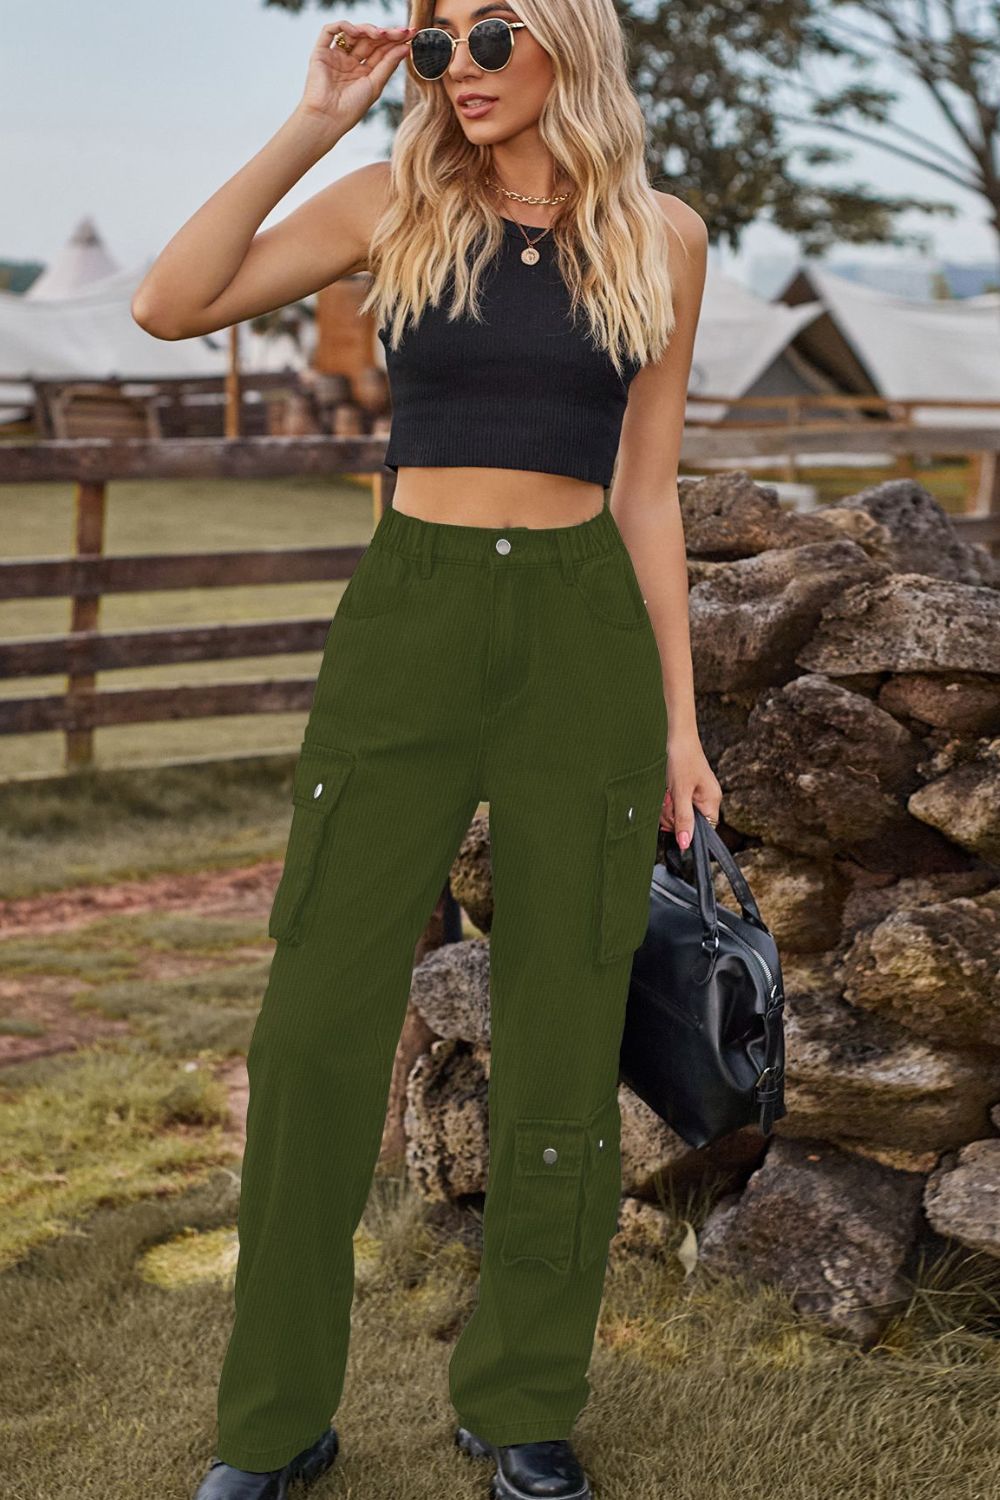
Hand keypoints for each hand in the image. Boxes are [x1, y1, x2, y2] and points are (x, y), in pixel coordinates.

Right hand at [298, 19, 413, 134]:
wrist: (327, 118)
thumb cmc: (351, 108)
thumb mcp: (375, 84)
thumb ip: (389, 64)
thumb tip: (406, 47)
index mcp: (363, 73)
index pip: (380, 51)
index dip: (395, 42)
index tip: (410, 35)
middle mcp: (349, 63)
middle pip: (369, 40)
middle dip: (386, 34)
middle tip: (402, 32)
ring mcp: (335, 56)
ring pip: (352, 33)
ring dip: (368, 29)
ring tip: (381, 34)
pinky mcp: (321, 53)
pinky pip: (330, 31)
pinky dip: (344, 26)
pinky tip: (357, 31)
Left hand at [660, 735, 722, 851]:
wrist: (675, 735)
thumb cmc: (682, 759)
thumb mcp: (680, 792)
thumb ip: (683, 819)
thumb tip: (686, 844)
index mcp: (712, 801)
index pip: (703, 830)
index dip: (685, 828)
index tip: (673, 818)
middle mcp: (706, 800)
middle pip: (687, 823)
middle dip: (672, 814)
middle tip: (668, 799)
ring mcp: (695, 795)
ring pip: (678, 814)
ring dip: (667, 806)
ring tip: (666, 791)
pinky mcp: (685, 789)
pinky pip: (674, 804)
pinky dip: (667, 799)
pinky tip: (665, 790)